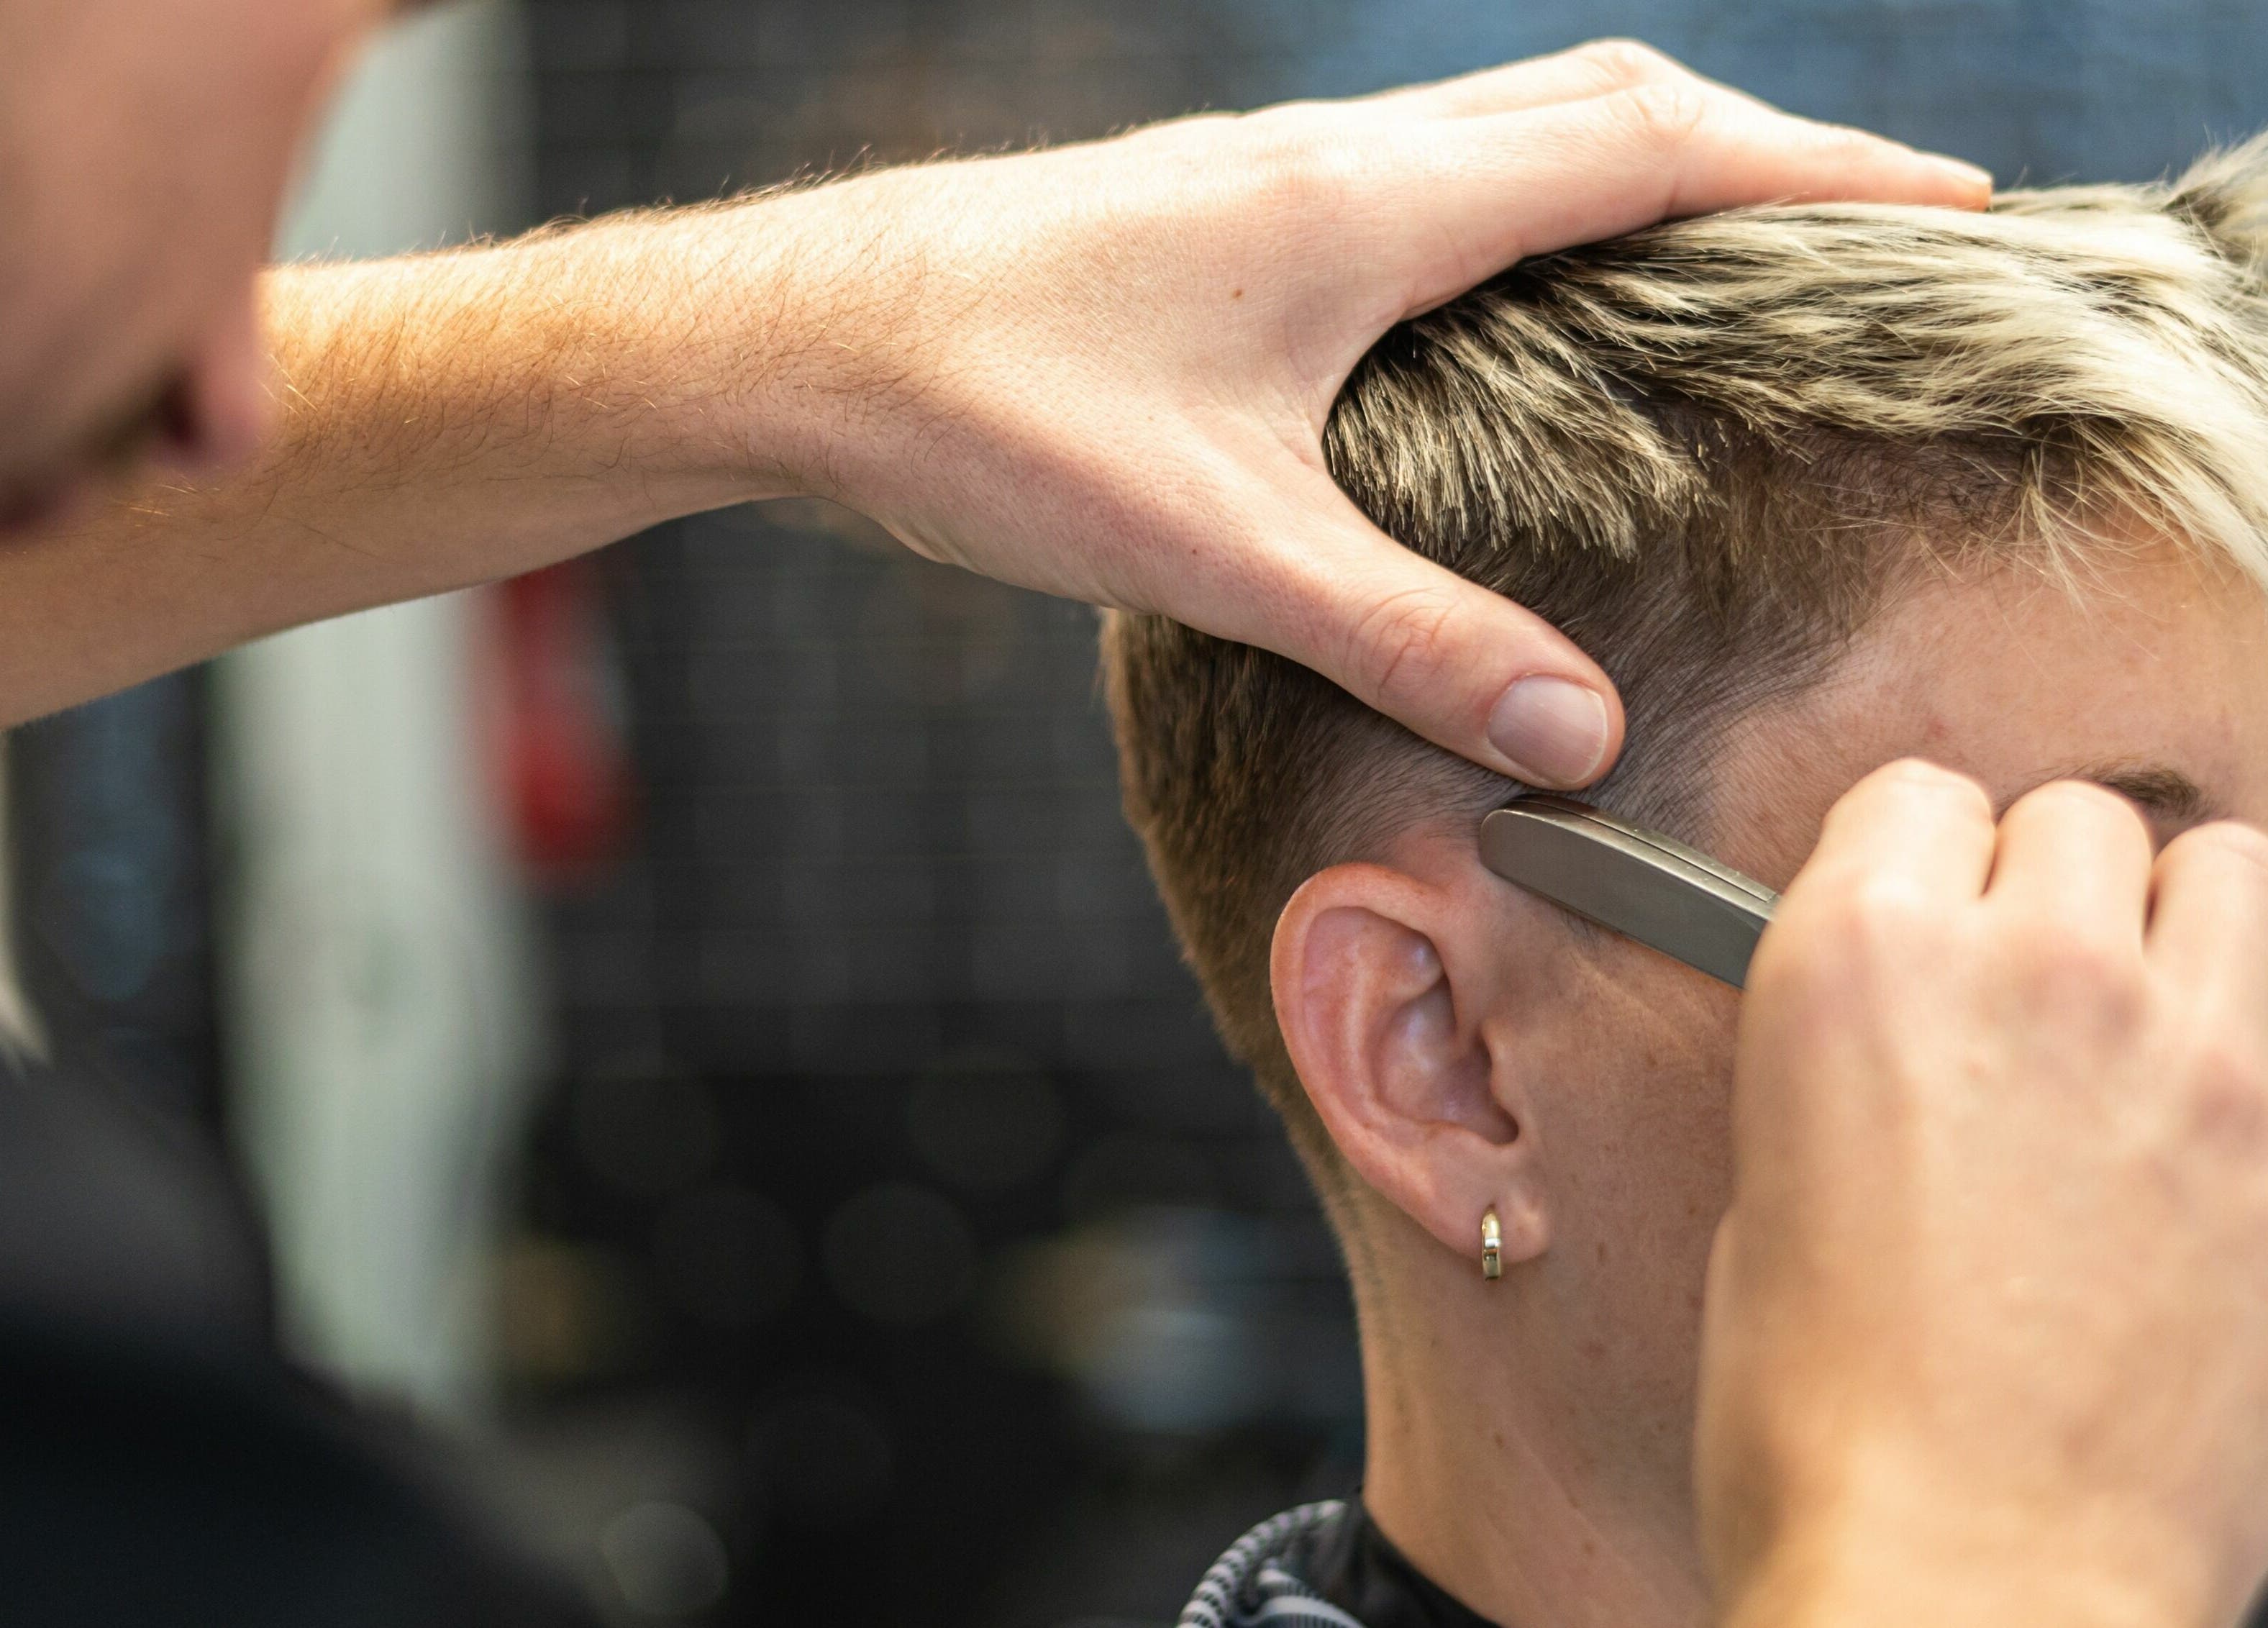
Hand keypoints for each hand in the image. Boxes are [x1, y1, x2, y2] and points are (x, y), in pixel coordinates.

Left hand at [734, 42, 1990, 786]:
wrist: (801, 339)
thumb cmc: (984, 410)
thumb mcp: (1215, 545)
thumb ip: (1400, 635)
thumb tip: (1568, 725)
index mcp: (1368, 203)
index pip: (1653, 147)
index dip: (1816, 169)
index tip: (1945, 202)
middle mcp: (1333, 160)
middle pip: (1601, 104)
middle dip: (1752, 149)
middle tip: (1858, 224)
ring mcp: (1268, 176)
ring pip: (1503, 127)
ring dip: (1633, 165)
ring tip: (1719, 252)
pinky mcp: (1213, 214)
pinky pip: (1417, 173)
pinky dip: (1514, 204)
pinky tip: (1500, 301)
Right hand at [1696, 762, 2267, 1627]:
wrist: (1970, 1577)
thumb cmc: (1830, 1420)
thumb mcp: (1769, 1193)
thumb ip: (1854, 1061)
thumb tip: (1917, 1029)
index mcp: (1860, 959)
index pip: (1918, 796)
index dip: (1911, 861)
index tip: (1917, 914)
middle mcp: (2034, 967)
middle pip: (2073, 819)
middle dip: (2041, 887)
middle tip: (2021, 990)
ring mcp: (2191, 1049)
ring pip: (2227, 869)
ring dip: (2178, 922)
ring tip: (2143, 1015)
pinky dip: (2255, 1020)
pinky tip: (2207, 1102)